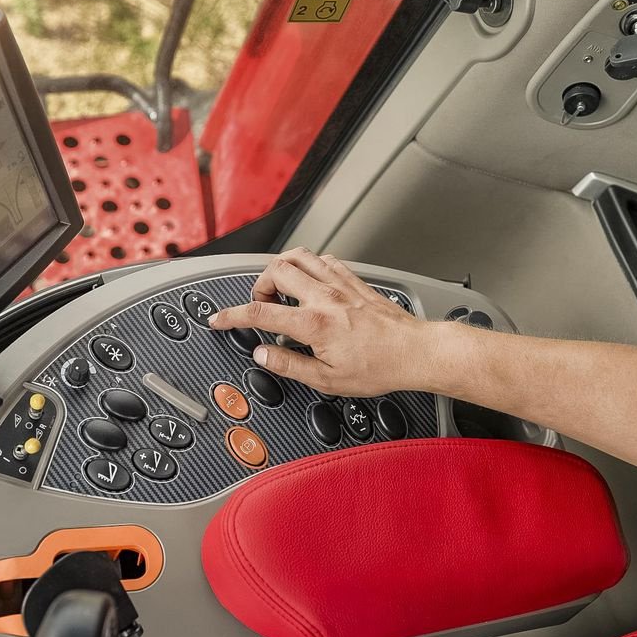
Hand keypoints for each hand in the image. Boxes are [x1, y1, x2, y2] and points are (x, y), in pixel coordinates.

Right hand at [209, 248, 438, 396]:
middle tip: (260, 304)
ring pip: (300, 256)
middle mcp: (325, 297)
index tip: (220, 319)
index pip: (260, 311)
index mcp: (314, 324)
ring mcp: (341, 285)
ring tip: (280, 288)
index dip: (232, 315)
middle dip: (258, 285)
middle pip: (276, 270)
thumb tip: (263, 355)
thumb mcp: (328, 380)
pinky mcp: (355, 281)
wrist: (416, 352)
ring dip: (282, 268)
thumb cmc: (380, 367)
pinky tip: (310, 282)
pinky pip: (324, 260)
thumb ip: (290, 365)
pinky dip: (309, 266)